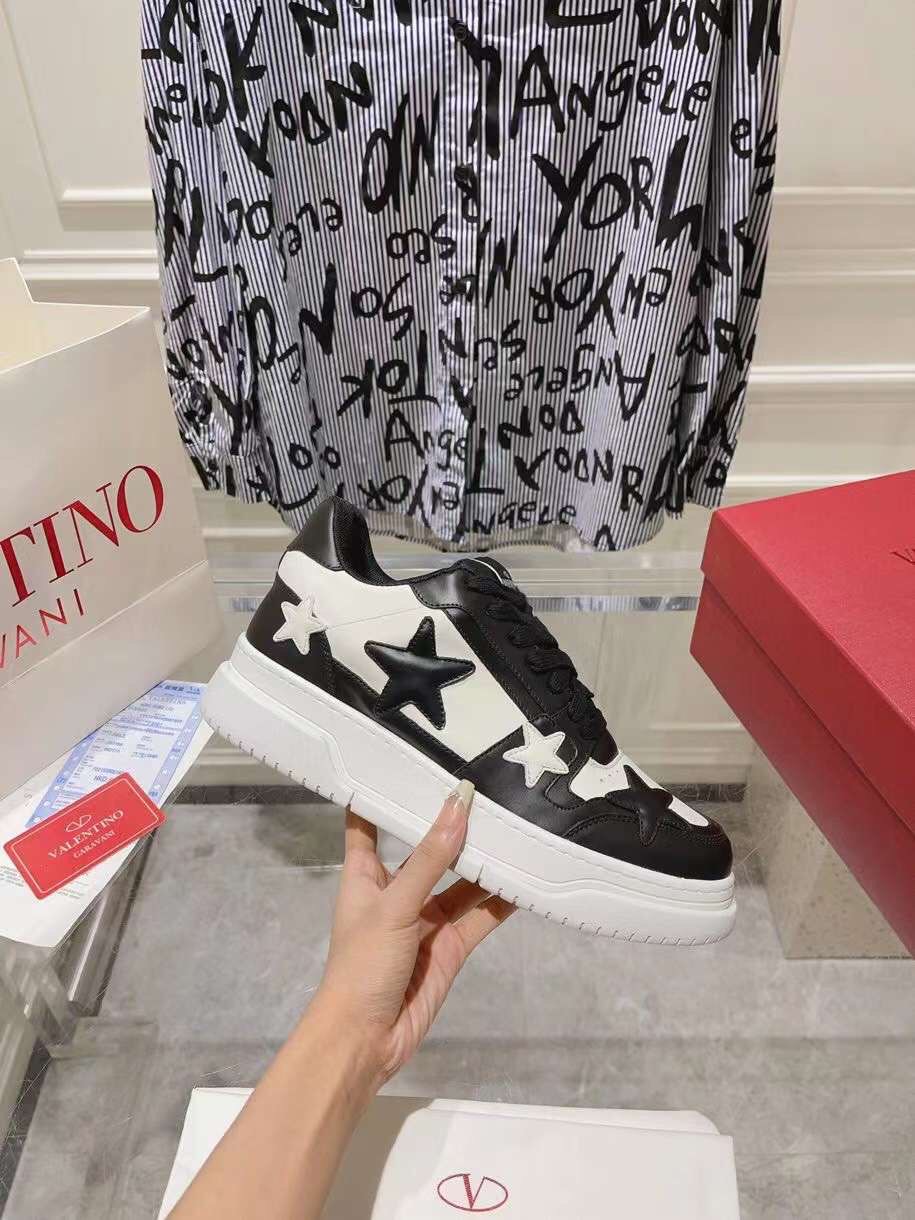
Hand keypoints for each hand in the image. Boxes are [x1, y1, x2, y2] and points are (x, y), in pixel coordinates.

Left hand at [313, 781, 513, 1089]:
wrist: (366, 1041)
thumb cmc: (362, 965)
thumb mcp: (393, 906)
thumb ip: (430, 858)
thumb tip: (458, 804)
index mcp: (365, 874)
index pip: (368, 821)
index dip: (381, 789)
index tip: (403, 754)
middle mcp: (396, 890)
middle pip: (427, 847)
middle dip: (452, 822)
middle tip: (487, 783)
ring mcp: (426, 919)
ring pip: (461, 880)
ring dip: (484, 859)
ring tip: (517, 823)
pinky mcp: (451, 946)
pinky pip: (481, 916)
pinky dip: (503, 900)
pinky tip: (528, 876)